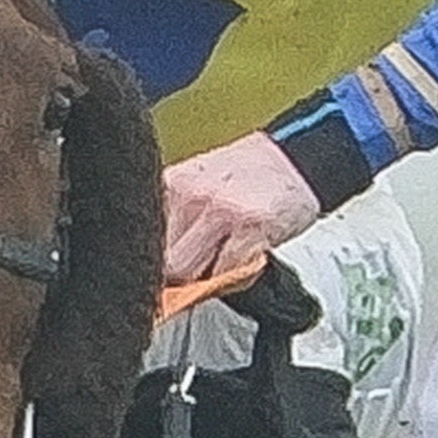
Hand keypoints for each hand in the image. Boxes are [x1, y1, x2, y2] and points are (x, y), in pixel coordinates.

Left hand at [156, 132, 321, 291]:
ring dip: (205, 278)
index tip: (158, 277)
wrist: (297, 159)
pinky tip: (244, 259)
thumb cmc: (248, 177)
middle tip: (199, 270)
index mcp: (171, 184)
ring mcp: (220, 210)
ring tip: (223, 261)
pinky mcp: (251, 227)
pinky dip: (234, 276)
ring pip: (187, 272)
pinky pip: (228, 272)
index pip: (141, 240)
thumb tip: (152, 267)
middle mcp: (191, 194)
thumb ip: (172, 221)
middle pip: (161, 261)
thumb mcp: (197, 187)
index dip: (151, 265)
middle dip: (177, 277)